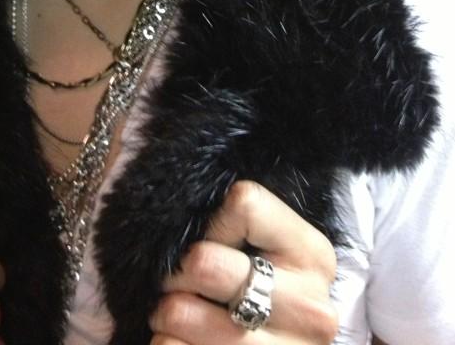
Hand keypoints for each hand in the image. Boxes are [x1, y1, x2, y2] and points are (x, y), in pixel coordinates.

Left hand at [150, 180, 337, 343]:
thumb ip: (215, 192)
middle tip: (172, 277)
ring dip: (163, 311)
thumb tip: (141, 131)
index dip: (209, 216)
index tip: (205, 235)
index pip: (243, 202)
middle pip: (205, 262)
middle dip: (174, 268)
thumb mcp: (251, 236)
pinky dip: (163, 343)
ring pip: (183, 314)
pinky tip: (177, 341)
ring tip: (170, 311)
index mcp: (312, 253)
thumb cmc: (249, 280)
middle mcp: (312, 308)